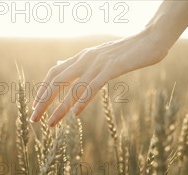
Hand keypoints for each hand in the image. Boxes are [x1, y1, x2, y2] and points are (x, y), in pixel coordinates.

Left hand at [30, 29, 168, 125]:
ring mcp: (99, 63)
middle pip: (56, 81)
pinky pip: (93, 86)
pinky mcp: (113, 68)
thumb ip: (85, 63)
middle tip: (34, 119)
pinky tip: (74, 113)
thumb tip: (64, 65)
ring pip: (73, 88)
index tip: (35, 106)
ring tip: (50, 123)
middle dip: (43, 101)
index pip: (55, 73)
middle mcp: (86, 59)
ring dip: (59, 107)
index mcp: (84, 57)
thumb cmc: (131, 50)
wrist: (153, 37)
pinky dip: (82, 100)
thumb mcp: (103, 55)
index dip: (43, 90)